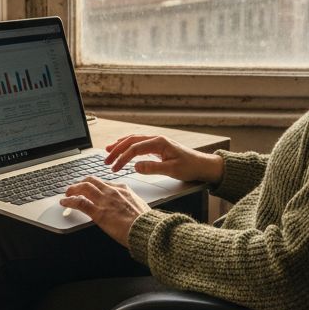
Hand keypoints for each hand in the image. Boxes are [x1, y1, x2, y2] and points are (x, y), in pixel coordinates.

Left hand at [60, 177, 149, 246]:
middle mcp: (112, 191)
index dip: (94, 185)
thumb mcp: (139, 206)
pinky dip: (70, 201)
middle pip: (91, 181)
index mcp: (123, 189)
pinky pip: (80, 203)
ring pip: (83, 188)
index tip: (90, 189)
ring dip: (72, 189)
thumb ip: (129, 202)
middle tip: (75, 188)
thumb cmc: (145, 221)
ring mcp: (104, 201)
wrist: (146, 229)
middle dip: (81, 183)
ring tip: (67, 193)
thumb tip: (126, 207)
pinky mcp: (98, 212)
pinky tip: (65, 203)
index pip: (104, 183)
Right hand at [103, 134, 224, 183]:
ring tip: (108, 151)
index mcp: (159, 142)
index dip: (122, 158)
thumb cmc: (190, 167)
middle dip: (117, 150)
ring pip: (134, 140)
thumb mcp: (172, 170)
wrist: (202, 165)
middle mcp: (156, 139)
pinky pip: (139, 143)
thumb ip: (153, 168)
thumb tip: (135, 166)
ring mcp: (157, 142)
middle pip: (131, 141)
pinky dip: (128, 146)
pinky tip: (122, 149)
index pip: (134, 149)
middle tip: (106, 160)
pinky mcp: (158, 147)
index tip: (114, 168)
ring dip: (120, 146)